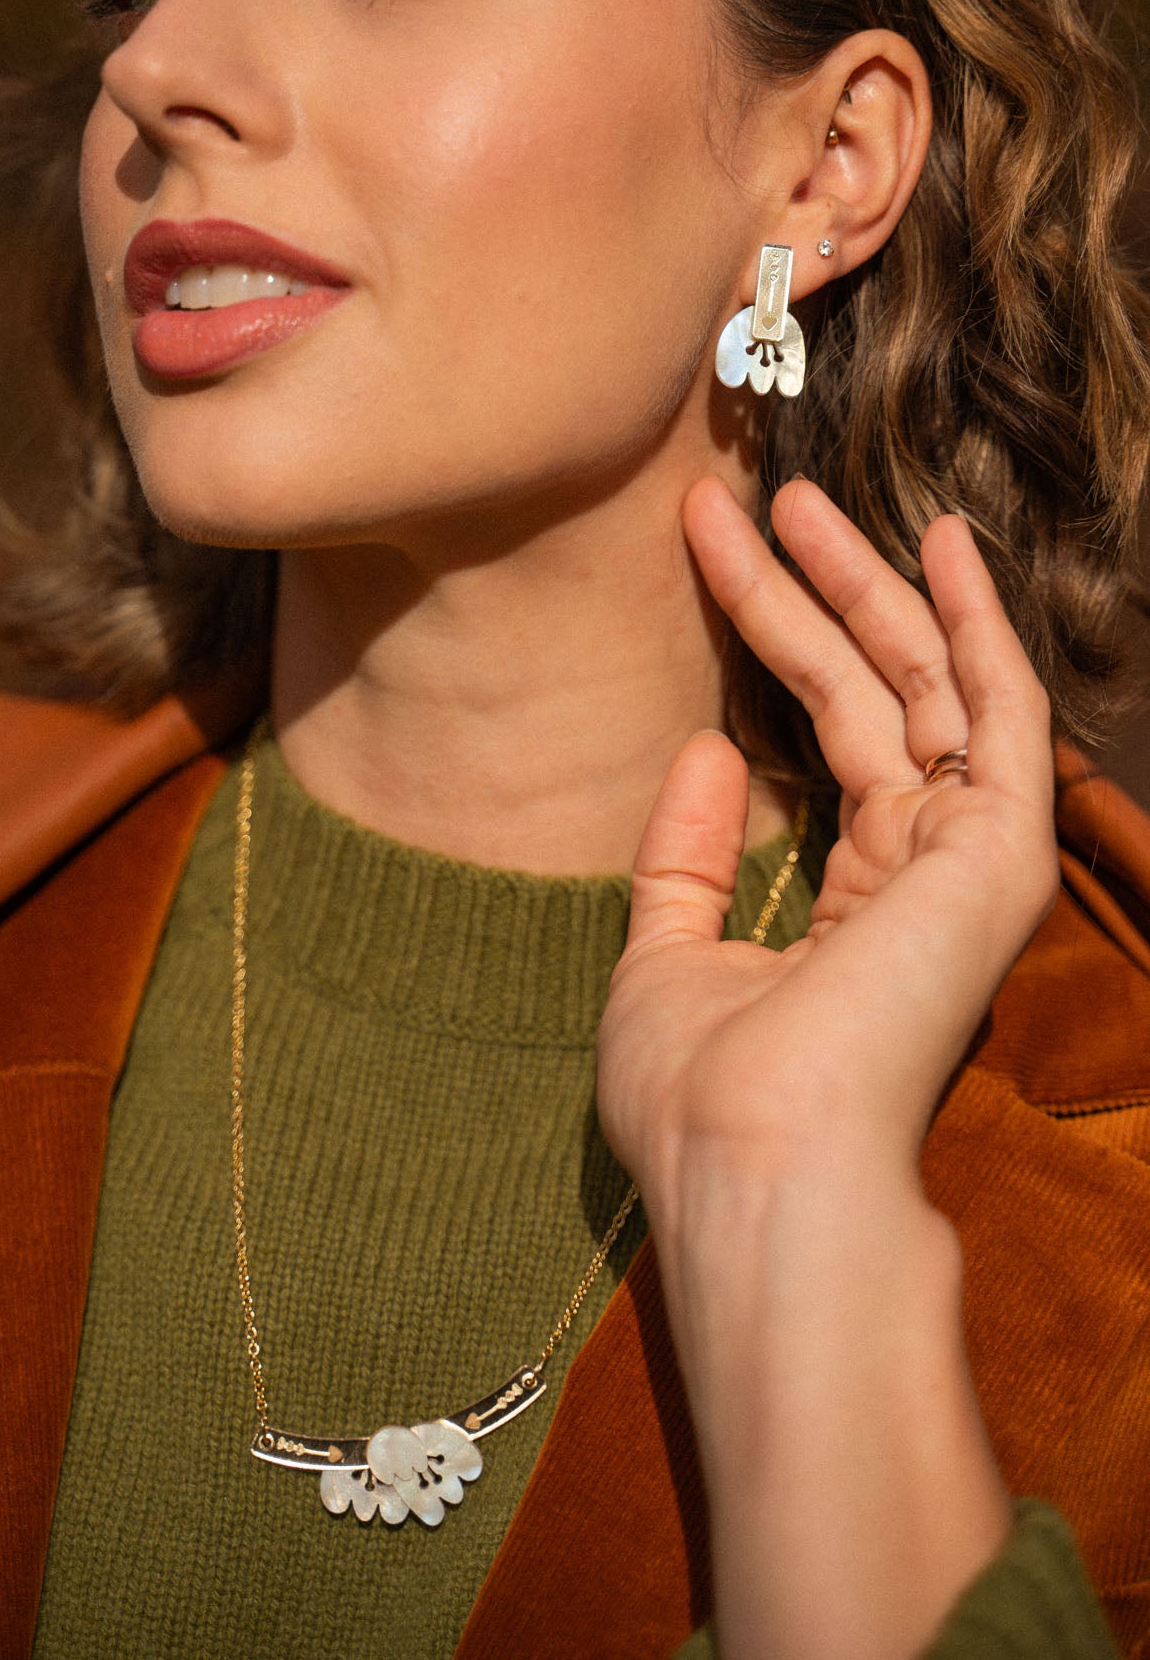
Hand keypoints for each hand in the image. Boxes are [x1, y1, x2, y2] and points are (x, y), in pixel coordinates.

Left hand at [599, 471, 1058, 1221]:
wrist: (752, 1167)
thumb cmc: (703, 1097)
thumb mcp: (666, 957)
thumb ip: (689, 856)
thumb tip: (706, 748)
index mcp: (859, 901)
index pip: (830, 732)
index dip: (768, 632)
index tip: (707, 550)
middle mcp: (923, 870)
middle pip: (876, 690)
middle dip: (814, 588)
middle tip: (756, 496)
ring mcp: (965, 859)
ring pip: (925, 684)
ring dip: (869, 583)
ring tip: (804, 495)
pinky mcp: (996, 852)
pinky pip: (996, 712)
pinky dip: (975, 625)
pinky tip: (942, 545)